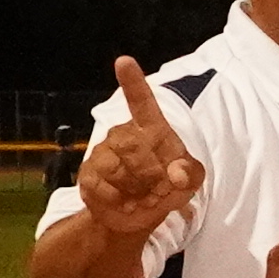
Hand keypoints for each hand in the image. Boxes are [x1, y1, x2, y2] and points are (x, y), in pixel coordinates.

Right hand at [79, 57, 207, 239]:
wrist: (139, 216)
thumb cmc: (166, 188)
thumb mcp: (190, 180)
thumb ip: (190, 173)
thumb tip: (176, 174)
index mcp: (151, 128)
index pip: (141, 101)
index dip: (133, 82)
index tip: (124, 61)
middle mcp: (122, 134)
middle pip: (133, 146)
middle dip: (152, 174)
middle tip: (161, 189)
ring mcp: (102, 153)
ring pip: (117, 169)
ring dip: (138, 190)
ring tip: (145, 196)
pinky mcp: (88, 175)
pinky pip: (103, 187)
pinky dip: (121, 201)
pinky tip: (128, 203)